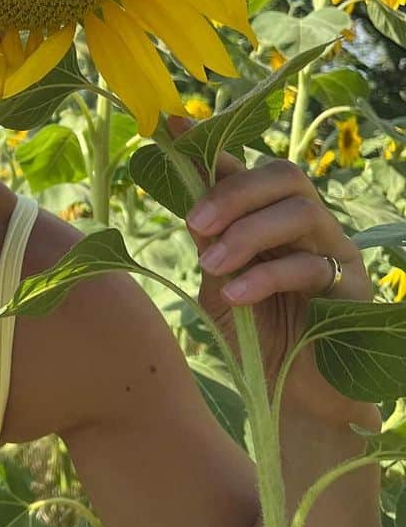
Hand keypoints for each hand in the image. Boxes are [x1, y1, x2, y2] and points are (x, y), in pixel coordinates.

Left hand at [181, 143, 372, 426]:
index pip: (247, 167)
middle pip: (283, 176)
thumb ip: (208, 236)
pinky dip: (266, 276)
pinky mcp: (353, 290)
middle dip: (233, 192)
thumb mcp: (218, 281)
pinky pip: (312, 266)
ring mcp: (335, 254)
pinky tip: (236, 295)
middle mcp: (308, 227)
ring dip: (248, 233)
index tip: (172, 126)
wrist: (291, 401)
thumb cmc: (254, 339)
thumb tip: (184, 185)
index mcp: (271, 218)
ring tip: (212, 266)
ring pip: (300, 212)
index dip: (211, 143)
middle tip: (194, 223)